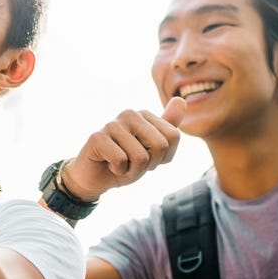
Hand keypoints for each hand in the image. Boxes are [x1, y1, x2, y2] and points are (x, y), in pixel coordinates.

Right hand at [61, 97, 186, 200]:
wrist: (96, 178)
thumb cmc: (126, 163)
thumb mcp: (152, 150)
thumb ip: (168, 127)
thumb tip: (181, 100)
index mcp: (145, 114)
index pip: (173, 136)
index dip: (163, 157)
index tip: (147, 158)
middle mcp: (129, 114)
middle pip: (160, 145)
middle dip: (149, 164)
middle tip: (132, 163)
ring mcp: (112, 124)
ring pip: (141, 157)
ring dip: (132, 170)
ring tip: (120, 165)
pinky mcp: (97, 137)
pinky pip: (121, 160)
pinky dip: (118, 170)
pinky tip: (108, 164)